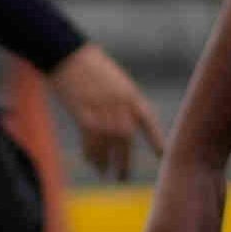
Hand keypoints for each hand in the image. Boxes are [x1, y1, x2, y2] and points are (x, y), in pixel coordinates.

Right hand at [46, 43, 161, 185]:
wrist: (67, 54)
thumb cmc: (89, 65)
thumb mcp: (114, 80)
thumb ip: (121, 102)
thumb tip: (121, 128)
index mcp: (130, 94)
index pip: (148, 121)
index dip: (156, 139)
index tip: (162, 155)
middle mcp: (120, 104)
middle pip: (126, 139)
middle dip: (125, 160)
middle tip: (123, 177)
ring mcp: (102, 110)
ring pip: (108, 144)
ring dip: (106, 161)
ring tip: (105, 173)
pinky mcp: (83, 114)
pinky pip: (90, 141)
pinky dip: (91, 154)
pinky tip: (92, 163)